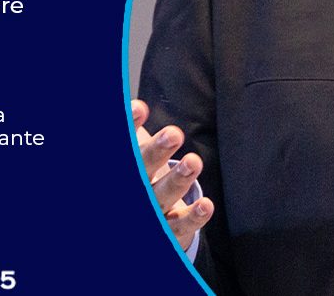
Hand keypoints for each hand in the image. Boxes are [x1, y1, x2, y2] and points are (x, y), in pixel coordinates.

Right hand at [132, 99, 213, 249]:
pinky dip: (194, 217)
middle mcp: (135, 189)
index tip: (141, 107)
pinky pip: (180, 225)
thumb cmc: (140, 172)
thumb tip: (135, 104)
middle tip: (174, 133)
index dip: (131, 125)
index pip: (127, 147)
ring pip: (162, 196)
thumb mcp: (135, 151)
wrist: (143, 220)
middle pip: (142, 168)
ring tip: (193, 162)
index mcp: (127, 166)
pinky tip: (206, 205)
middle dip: (157, 151)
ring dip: (178, 180)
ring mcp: (151, 210)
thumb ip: (131, 127)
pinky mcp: (169, 230)